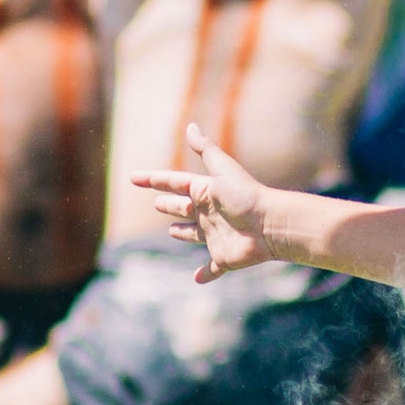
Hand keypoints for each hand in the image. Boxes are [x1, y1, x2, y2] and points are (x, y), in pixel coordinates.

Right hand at [132, 131, 279, 276]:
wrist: (270, 225)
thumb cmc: (246, 195)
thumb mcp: (222, 168)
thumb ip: (205, 149)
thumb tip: (190, 125)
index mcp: (206, 191)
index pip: (175, 183)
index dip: (154, 180)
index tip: (133, 178)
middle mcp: (209, 213)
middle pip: (183, 208)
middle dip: (170, 205)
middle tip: (157, 203)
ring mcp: (215, 236)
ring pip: (194, 235)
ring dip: (184, 234)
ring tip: (172, 231)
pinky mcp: (224, 258)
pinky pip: (212, 268)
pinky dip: (205, 274)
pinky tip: (197, 279)